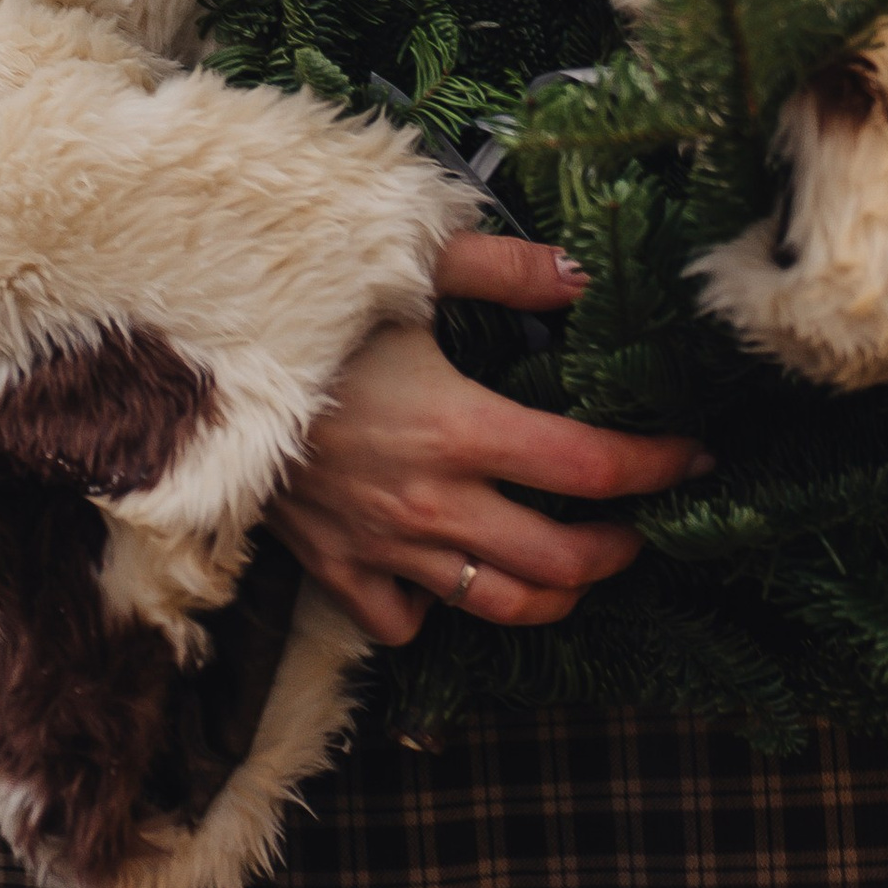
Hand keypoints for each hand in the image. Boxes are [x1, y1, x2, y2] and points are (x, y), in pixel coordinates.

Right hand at [268, 232, 710, 645]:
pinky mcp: (336, 570)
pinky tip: (458, 569)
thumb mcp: (405, 267)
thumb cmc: (305, 309)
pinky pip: (408, 621)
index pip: (589, 468)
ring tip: (579, 562)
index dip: (657, 466)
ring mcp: (382, 548)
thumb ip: (504, 269)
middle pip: (559, 561)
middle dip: (619, 547)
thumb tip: (586, 272)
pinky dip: (442, 606)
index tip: (695, 454)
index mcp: (459, 427)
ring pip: (498, 604)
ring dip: (555, 592)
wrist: (192, 366)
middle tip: (641, 521)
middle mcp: (430, 504)